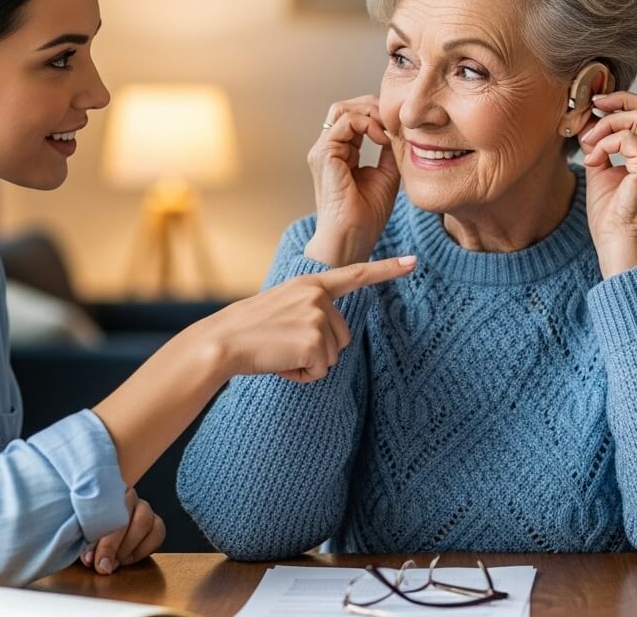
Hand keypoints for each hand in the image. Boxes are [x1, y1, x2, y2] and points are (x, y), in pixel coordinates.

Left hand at [82, 487, 163, 574]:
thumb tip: (90, 558)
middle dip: (112, 546)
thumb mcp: (78, 532)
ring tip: (115, 563)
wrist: (95, 524)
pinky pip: (158, 532)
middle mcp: (127, 495)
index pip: (105, 509)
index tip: (89, 558)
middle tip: (103, 566)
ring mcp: (144, 507)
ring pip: (145, 522)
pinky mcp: (155, 521)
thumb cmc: (84, 527)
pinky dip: (144, 549)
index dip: (97, 536)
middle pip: (125, 517)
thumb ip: (82, 542)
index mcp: (105, 492)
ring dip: (128, 548)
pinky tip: (128, 559)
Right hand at [192, 256, 415, 381]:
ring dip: (308, 364)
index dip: (388, 269)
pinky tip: (280, 363)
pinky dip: (302, 376)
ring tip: (279, 352)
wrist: (222, 342)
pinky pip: (321, 372)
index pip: (357, 274)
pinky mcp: (314, 341)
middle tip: (283, 345)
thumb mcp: (283, 307)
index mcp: (311, 283)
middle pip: (343, 338)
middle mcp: (319, 296)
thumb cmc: (249, 330)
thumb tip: (332, 336)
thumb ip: (311, 311)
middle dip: (317, 351)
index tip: (414, 261)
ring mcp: (318, 316)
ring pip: (333, 357)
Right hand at [305, 96, 401, 266]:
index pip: (355, 119)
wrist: (353, 236)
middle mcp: (329, 149)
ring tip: (389, 127)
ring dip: (371, 112)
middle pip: (346, 107)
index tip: (399, 125)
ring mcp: (323, 150)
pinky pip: (345, 122)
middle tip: (395, 118)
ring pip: (343, 109)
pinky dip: (368, 124)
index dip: (378, 115)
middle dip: (373, 106)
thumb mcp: (387, 175)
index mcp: (342, 154)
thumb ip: (389, 151)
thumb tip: (398, 131)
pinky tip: (382, 138)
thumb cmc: (367, 215)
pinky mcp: (324, 154)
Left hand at [577, 91, 636, 277]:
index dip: (625, 102)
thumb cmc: (612, 216)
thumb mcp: (602, 170)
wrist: (618, 243)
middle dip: (621, 100)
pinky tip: (594, 160)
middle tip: (595, 105)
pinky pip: (627, 138)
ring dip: (608, 124)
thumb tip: (589, 122)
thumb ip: (600, 144)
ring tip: (590, 143)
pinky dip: (605, 144)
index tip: (598, 104)